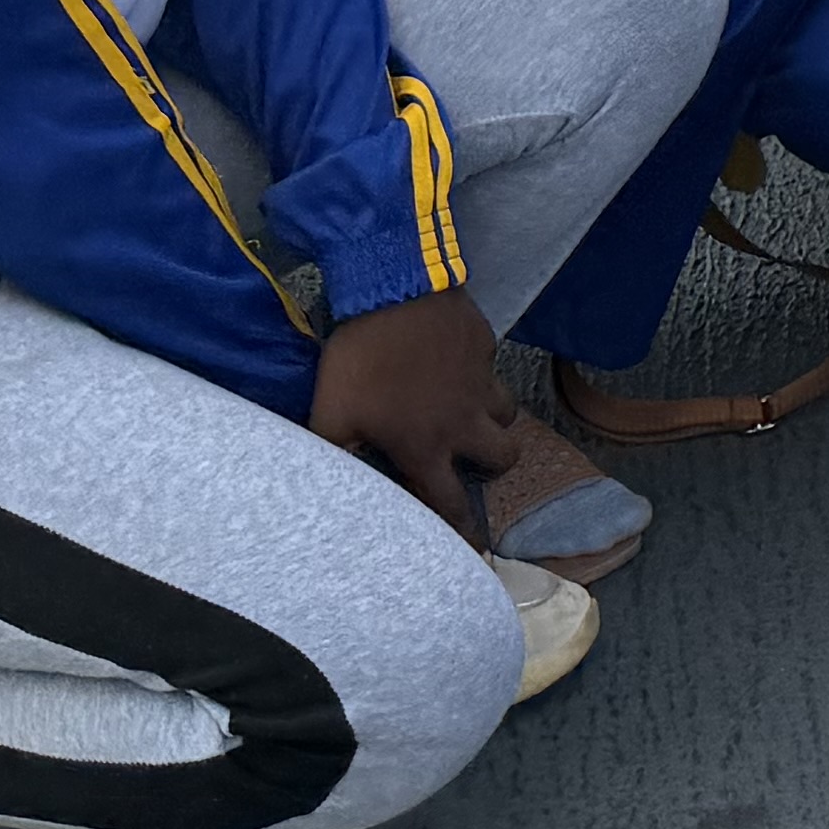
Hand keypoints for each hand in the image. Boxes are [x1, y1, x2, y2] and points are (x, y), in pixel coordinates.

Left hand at [308, 289, 522, 535]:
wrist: (394, 290)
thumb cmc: (360, 360)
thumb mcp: (329, 413)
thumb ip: (330, 452)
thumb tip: (321, 481)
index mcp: (425, 445)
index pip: (451, 502)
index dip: (459, 525)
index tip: (464, 537)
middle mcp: (463, 420)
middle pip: (505, 459)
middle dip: (493, 465)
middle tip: (470, 457)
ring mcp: (480, 380)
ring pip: (507, 413)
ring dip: (492, 418)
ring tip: (468, 411)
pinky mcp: (485, 346)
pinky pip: (491, 367)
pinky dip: (477, 372)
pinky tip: (453, 363)